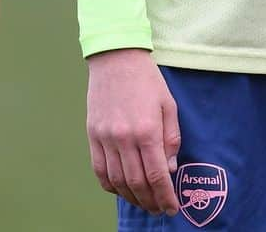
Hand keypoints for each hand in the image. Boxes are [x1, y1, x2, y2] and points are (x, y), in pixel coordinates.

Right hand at [86, 48, 180, 214]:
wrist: (116, 57)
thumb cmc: (147, 79)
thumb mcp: (168, 105)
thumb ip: (171, 139)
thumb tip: (169, 169)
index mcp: (147, 130)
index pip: (156, 175)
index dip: (165, 197)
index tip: (172, 208)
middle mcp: (124, 138)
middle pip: (137, 183)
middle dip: (150, 202)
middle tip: (158, 209)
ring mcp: (105, 137)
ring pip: (117, 181)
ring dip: (131, 197)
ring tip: (143, 203)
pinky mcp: (92, 134)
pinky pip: (99, 170)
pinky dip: (111, 186)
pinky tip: (121, 189)